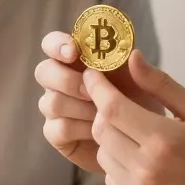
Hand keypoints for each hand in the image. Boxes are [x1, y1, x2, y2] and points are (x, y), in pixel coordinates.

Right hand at [35, 31, 162, 173]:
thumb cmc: (138, 102)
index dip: (57, 45)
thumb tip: (134, 53)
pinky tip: (99, 132)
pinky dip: (81, 129)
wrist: (141, 141)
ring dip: (79, 107)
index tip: (73, 51)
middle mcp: (60, 80)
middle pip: (43, 71)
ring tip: (103, 114)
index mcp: (77, 59)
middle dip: (67, 80)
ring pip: (51, 101)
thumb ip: (136, 66)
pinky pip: (58, 128)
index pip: (52, 43)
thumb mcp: (141, 80)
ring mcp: (56, 107)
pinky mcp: (57, 134)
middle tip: (90, 90)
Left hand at [86, 50, 184, 184]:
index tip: (93, 74)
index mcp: (164, 139)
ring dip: (111, 138)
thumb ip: (162, 84)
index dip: (97, 87)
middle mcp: (148, 169)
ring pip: (103, 154)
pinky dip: (118, 164)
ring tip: (135, 133)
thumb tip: (131, 57)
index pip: (112, 107)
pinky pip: (111, 178)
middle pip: (102, 130)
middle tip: (116, 102)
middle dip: (103, 111)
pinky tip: (142, 160)